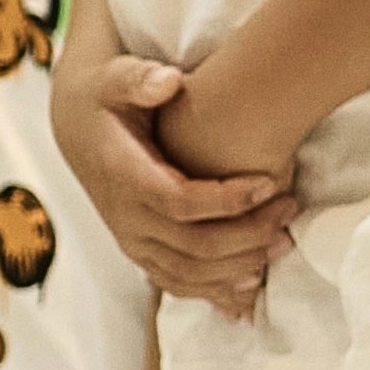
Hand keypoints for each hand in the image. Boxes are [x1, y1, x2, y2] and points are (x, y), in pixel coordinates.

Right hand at [49, 27, 293, 313]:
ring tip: (284, 243)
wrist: (78, 126)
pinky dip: (214, 292)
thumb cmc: (107, 98)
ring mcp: (131, 240)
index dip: (228, 200)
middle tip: (291, 212)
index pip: (179, 202)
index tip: (271, 183)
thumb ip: (139, 78)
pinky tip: (250, 291)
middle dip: (248, 235)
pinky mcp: (140, 250)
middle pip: (192, 245)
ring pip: (187, 273)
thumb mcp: (116, 78)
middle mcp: (125, 217)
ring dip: (239, 267)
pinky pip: (176, 283)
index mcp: (123, 176)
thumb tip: (168, 82)